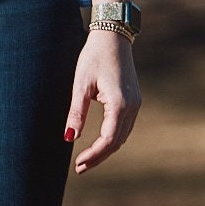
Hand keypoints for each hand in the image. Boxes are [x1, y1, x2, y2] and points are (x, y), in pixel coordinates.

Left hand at [64, 30, 140, 172]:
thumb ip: (76, 113)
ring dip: (106, 150)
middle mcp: (132, 106)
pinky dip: (112, 139)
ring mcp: (135, 104)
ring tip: (87, 159)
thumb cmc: (94, 57)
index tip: (78, 163)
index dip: (93, 155)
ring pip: (122, 136)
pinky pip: (124, 127)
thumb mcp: (81, 85)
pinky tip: (99, 143)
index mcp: (119, 103)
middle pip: (116, 142)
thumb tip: (69, 138)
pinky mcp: (134, 100)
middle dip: (98, 157)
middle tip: (80, 168)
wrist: (113, 36)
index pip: (108, 139)